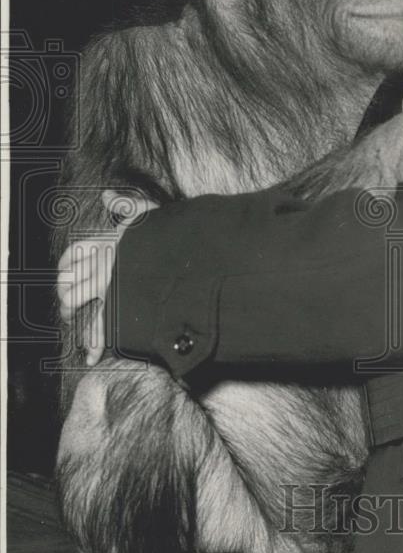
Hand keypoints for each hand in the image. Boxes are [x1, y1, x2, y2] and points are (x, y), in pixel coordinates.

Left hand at [56, 191, 158, 365]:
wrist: (186, 253)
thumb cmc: (169, 233)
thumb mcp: (147, 214)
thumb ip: (125, 207)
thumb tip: (107, 195)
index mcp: (107, 242)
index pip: (74, 252)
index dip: (66, 265)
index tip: (66, 273)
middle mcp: (101, 263)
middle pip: (68, 279)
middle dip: (66, 295)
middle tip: (70, 308)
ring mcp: (107, 284)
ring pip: (74, 301)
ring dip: (73, 314)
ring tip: (78, 328)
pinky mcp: (118, 304)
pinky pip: (100, 327)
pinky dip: (95, 345)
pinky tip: (91, 357)